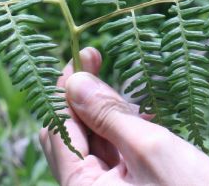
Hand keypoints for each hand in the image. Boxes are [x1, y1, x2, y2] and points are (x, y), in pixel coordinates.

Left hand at [39, 47, 208, 185]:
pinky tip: (145, 117)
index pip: (58, 130)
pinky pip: (111, 154)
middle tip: (99, 62)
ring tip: (135, 98)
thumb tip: (75, 82)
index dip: (67, 89)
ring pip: (91, 142)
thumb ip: (109, 114)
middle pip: (69, 135)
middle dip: (83, 98)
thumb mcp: (150, 147)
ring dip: (105, 113)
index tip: (85, 54)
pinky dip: (122, 131)